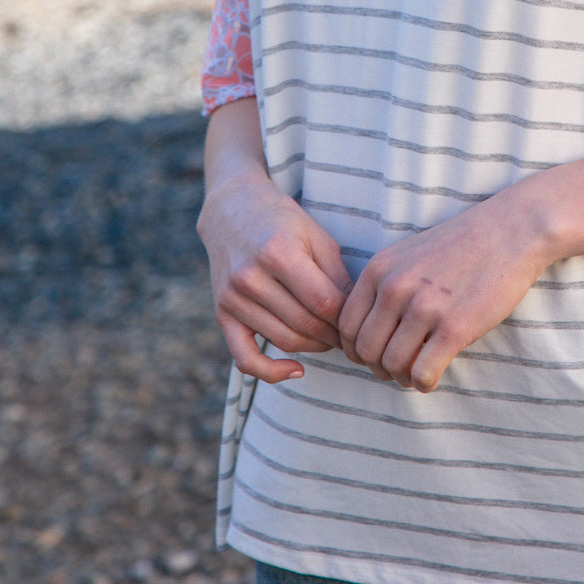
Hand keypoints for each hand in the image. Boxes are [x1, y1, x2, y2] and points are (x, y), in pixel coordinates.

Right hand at [198, 170, 352, 384]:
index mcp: (278, 251)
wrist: (232, 210)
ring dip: (314, 347)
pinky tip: (296, 370)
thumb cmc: (283, 221)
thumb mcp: (316, 236)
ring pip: (283, 340)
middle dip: (335, 335)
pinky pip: (244, 358)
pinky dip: (271, 372)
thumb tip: (359, 315)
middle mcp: (250, 276)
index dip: (348, 318)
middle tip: (352, 336)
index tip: (362, 322)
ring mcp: (232, 297)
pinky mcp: (221, 313)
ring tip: (332, 341)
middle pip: (305, 324)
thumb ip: (337, 275)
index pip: (323, 302)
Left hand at [338, 188, 549, 392]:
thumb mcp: (407, 255)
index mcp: (379, 270)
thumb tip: (363, 332)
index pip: (346, 327)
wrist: (509, 231)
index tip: (374, 355)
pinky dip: (424, 383)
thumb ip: (382, 285)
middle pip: (365, 351)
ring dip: (402, 377)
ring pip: (392, 366)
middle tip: (396, 368)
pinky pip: (422, 373)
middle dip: (377, 368)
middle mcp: (395, 288)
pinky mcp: (455, 328)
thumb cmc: (460, 246)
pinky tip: (433, 376)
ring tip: (416, 372)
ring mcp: (424, 308)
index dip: (356, 350)